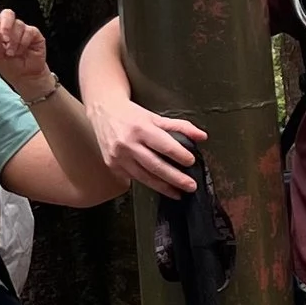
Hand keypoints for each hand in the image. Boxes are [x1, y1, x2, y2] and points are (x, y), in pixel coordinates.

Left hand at [0, 0, 50, 97]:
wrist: (26, 76)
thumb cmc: (9, 66)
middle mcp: (7, 25)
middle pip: (7, 13)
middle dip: (5, 26)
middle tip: (5, 40)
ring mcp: (21, 28)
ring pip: (17, 26)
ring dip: (14, 42)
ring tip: (13, 53)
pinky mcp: (33, 33)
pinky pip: (28, 32)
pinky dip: (23, 43)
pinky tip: (23, 51)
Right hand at [84, 89, 206, 195]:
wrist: (103, 111)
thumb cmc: (131, 115)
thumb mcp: (156, 117)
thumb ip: (180, 127)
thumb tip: (202, 136)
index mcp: (140, 129)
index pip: (165, 146)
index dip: (180, 156)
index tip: (191, 162)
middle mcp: (128, 144)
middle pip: (156, 166)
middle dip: (176, 178)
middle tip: (191, 186)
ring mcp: (118, 156)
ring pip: (144, 177)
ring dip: (163, 187)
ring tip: (178, 193)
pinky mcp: (112, 165)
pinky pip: (134, 178)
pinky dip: (148, 183)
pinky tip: (160, 187)